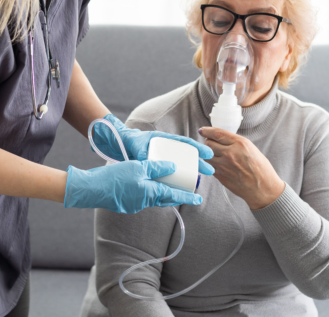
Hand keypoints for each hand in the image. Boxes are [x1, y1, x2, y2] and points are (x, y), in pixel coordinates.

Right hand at [63, 161, 203, 213]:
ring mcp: (134, 205)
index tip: (199, 199)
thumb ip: (156, 167)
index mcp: (149, 192)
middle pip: (165, 199)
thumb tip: (172, 168)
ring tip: (169, 187)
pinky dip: (149, 193)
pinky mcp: (126, 204)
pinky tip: (146, 186)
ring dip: (163, 194)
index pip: (173, 195)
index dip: (187, 196)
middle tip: (188, 192)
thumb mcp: (137, 167)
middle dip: (177, 195)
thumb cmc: (114, 177)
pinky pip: (142, 199)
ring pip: (154, 199)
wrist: (91, 190)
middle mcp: (144, 202)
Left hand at [93, 114, 214, 174]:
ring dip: (190, 173)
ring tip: (198, 182)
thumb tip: (148, 164)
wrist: (118, 146)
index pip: (184, 143)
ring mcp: (162, 159)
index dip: (197, 148)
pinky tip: (182, 188)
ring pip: (180, 166)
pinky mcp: (157, 168)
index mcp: (164, 140)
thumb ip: (141, 154)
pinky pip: (170, 174)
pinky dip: (177, 180)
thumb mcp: (136, 146)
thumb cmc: (129, 142)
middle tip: (210, 171)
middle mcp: (165, 149)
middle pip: (186, 156)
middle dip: (198, 163)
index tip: (209, 154)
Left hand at [198, 127, 284, 209]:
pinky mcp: (220, 176)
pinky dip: (211, 164)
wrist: (263, 189)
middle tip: (212, 144)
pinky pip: (210, 166)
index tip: (203, 130)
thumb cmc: (261, 169)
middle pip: (208, 143)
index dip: (207, 131)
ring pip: (206, 155)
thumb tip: (220, 138)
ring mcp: (224, 166)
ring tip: (214, 155)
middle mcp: (230, 154)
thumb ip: (235, 143)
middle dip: (208, 142)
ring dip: (208, 154)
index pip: (217, 134)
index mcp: (240, 144)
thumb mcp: (252, 149)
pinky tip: (218, 164)